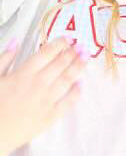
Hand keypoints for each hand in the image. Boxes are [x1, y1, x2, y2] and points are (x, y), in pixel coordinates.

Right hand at [0, 38, 85, 155]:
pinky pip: (68, 102)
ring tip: (86, 58)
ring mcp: (46, 101)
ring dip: (78, 68)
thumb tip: (16, 41)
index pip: (46, 54)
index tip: (68, 38)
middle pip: (60, 65)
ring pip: (67, 80)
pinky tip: (81, 84)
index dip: (59, 44)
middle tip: (82, 45)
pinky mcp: (50, 117)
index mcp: (23, 74)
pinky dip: (76, 92)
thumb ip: (5, 58)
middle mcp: (37, 85)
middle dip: (72, 53)